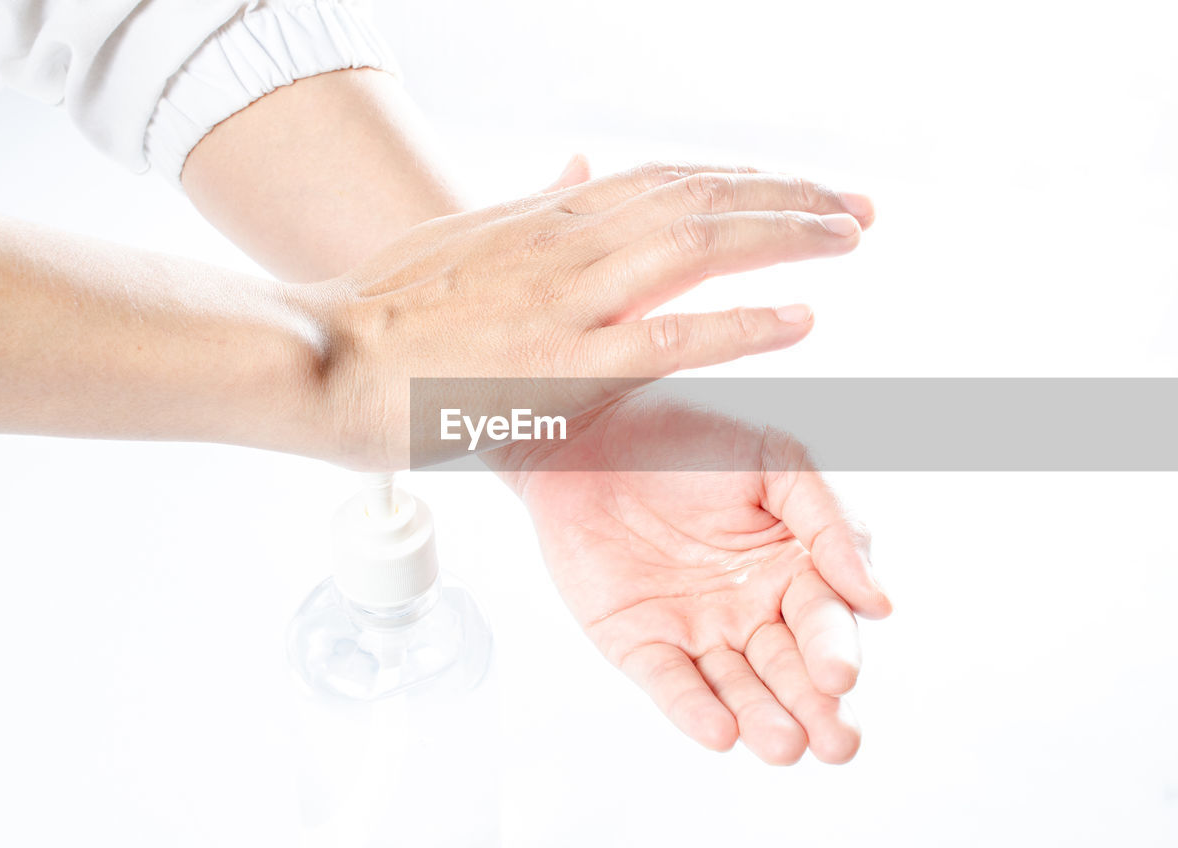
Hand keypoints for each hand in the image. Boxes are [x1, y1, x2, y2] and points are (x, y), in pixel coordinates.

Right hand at [291, 161, 874, 468]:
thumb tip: (578, 165)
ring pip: (702, 246)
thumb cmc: (380, 307)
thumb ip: (530, 205)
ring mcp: (571, 299)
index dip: (743, 178)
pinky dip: (743, 323)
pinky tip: (802, 317)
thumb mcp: (460, 234)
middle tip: (857, 205)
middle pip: (704, 197)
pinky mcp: (563, 364)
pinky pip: (672, 337)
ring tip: (850, 236)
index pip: (670, 179)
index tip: (797, 186)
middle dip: (790, 196)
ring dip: (787, 235)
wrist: (320, 355)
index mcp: (548, 215)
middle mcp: (570, 241)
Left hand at [491, 393, 891, 764]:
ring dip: (762, 720)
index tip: (840, 675)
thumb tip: (879, 602)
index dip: (834, 649)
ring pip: (738, 689)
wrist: (590, 426)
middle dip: (816, 710)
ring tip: (783, 746)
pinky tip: (719, 731)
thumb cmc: (690, 435)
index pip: (824, 619)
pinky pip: (670, 683)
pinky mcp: (639, 643)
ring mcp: (695, 630)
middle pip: (790, 671)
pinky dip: (694, 709)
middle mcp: (751, 608)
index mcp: (792, 566)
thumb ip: (830, 523)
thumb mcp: (776, 459)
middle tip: (838, 746)